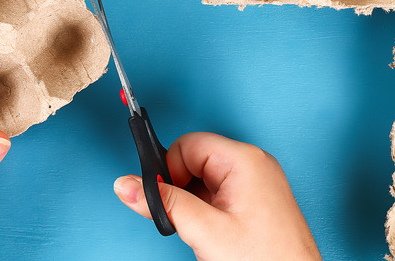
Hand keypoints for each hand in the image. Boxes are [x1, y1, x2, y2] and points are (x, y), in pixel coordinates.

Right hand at [113, 132, 320, 260]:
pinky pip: (217, 194)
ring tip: (206, 232)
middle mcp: (253, 165)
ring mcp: (257, 183)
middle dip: (181, 189)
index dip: (169, 171)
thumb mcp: (204, 231)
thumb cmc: (267, 260)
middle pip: (193, 161)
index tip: (165, 197)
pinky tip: (214, 234)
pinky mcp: (256, 200)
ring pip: (203, 179)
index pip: (187, 144)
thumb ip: (163, 203)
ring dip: (193, 203)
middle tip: (188, 220)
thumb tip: (127, 184)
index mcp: (244, 160)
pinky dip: (206, 212)